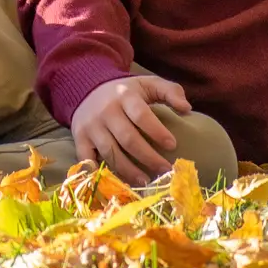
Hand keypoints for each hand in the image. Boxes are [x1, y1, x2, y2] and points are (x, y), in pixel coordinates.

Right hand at [70, 75, 191, 185]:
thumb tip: (187, 108)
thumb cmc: (125, 92)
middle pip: (128, 139)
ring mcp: (91, 126)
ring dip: (129, 171)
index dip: (157, 132)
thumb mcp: (148, 84)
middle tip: (165, 170)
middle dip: (149, 157)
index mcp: (125, 96)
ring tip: (146, 182)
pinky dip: (99, 173)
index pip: (141, 115)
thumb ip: (170, 91)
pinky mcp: (79, 138)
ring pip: (110, 153)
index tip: (173, 146)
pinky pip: (88, 159)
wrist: (87, 88)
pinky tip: (116, 183)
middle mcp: (106, 111)